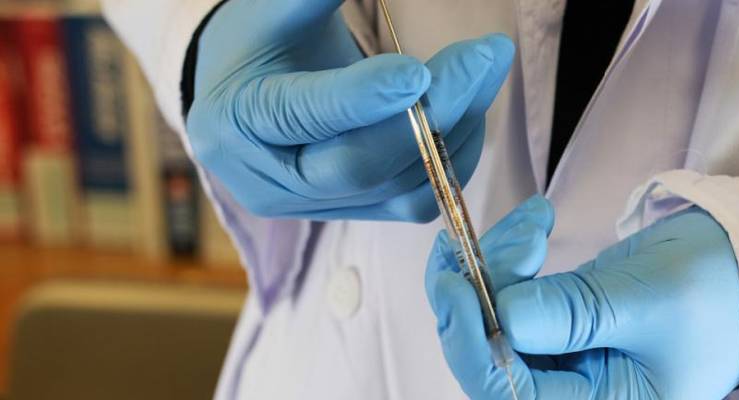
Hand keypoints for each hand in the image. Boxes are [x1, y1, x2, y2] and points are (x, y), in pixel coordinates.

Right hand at [187, 0, 512, 220]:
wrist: (251, 88)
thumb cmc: (263, 39)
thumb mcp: (275, 7)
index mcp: (235, 121)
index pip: (303, 116)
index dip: (364, 97)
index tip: (418, 70)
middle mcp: (268, 181)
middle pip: (360, 164)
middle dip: (433, 111)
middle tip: (485, 56)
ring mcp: (314, 206)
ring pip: (399, 185)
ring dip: (457, 127)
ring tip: (487, 67)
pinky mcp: (355, 212)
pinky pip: (416, 199)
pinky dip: (453, 155)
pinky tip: (471, 107)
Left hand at [426, 198, 738, 398]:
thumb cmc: (722, 289)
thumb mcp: (650, 300)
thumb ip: (575, 314)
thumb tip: (502, 313)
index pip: (511, 394)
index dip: (471, 341)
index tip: (455, 281)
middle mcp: (580, 395)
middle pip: (492, 359)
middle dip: (480, 292)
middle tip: (500, 237)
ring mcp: (570, 360)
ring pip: (495, 323)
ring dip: (494, 267)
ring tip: (531, 222)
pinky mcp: (565, 325)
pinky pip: (514, 300)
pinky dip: (511, 260)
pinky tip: (534, 225)